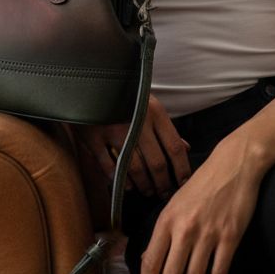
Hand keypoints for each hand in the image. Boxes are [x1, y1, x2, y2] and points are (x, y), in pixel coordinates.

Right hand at [76, 93, 191, 199]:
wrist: (89, 81)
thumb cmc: (124, 95)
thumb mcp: (148, 104)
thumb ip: (164, 127)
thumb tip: (185, 147)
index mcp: (154, 112)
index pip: (174, 147)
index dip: (181, 168)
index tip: (183, 182)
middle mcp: (137, 122)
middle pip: (156, 163)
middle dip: (162, 183)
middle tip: (163, 192)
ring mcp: (114, 130)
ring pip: (134, 168)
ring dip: (144, 184)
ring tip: (147, 191)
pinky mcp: (94, 137)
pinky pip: (109, 166)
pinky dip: (120, 180)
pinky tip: (127, 186)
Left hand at [138, 130, 264, 273]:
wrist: (233, 165)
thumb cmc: (202, 184)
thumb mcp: (175, 203)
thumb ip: (163, 231)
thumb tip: (150, 258)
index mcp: (167, 220)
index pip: (151, 261)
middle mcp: (185, 229)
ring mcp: (208, 234)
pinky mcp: (230, 237)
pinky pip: (219, 270)